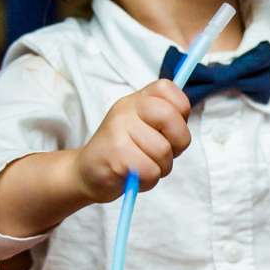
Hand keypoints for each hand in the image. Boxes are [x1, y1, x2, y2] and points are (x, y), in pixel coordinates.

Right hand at [74, 80, 192, 200]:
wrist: (86, 174)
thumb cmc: (122, 153)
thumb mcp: (141, 126)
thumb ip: (163, 119)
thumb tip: (183, 120)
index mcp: (136, 100)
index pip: (167, 88)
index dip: (180, 111)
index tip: (170, 129)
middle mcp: (126, 110)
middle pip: (170, 117)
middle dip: (178, 143)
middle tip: (163, 153)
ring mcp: (118, 130)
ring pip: (163, 150)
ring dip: (161, 167)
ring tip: (143, 166)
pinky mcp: (115, 155)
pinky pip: (150, 171)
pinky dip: (148, 181)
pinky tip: (134, 176)